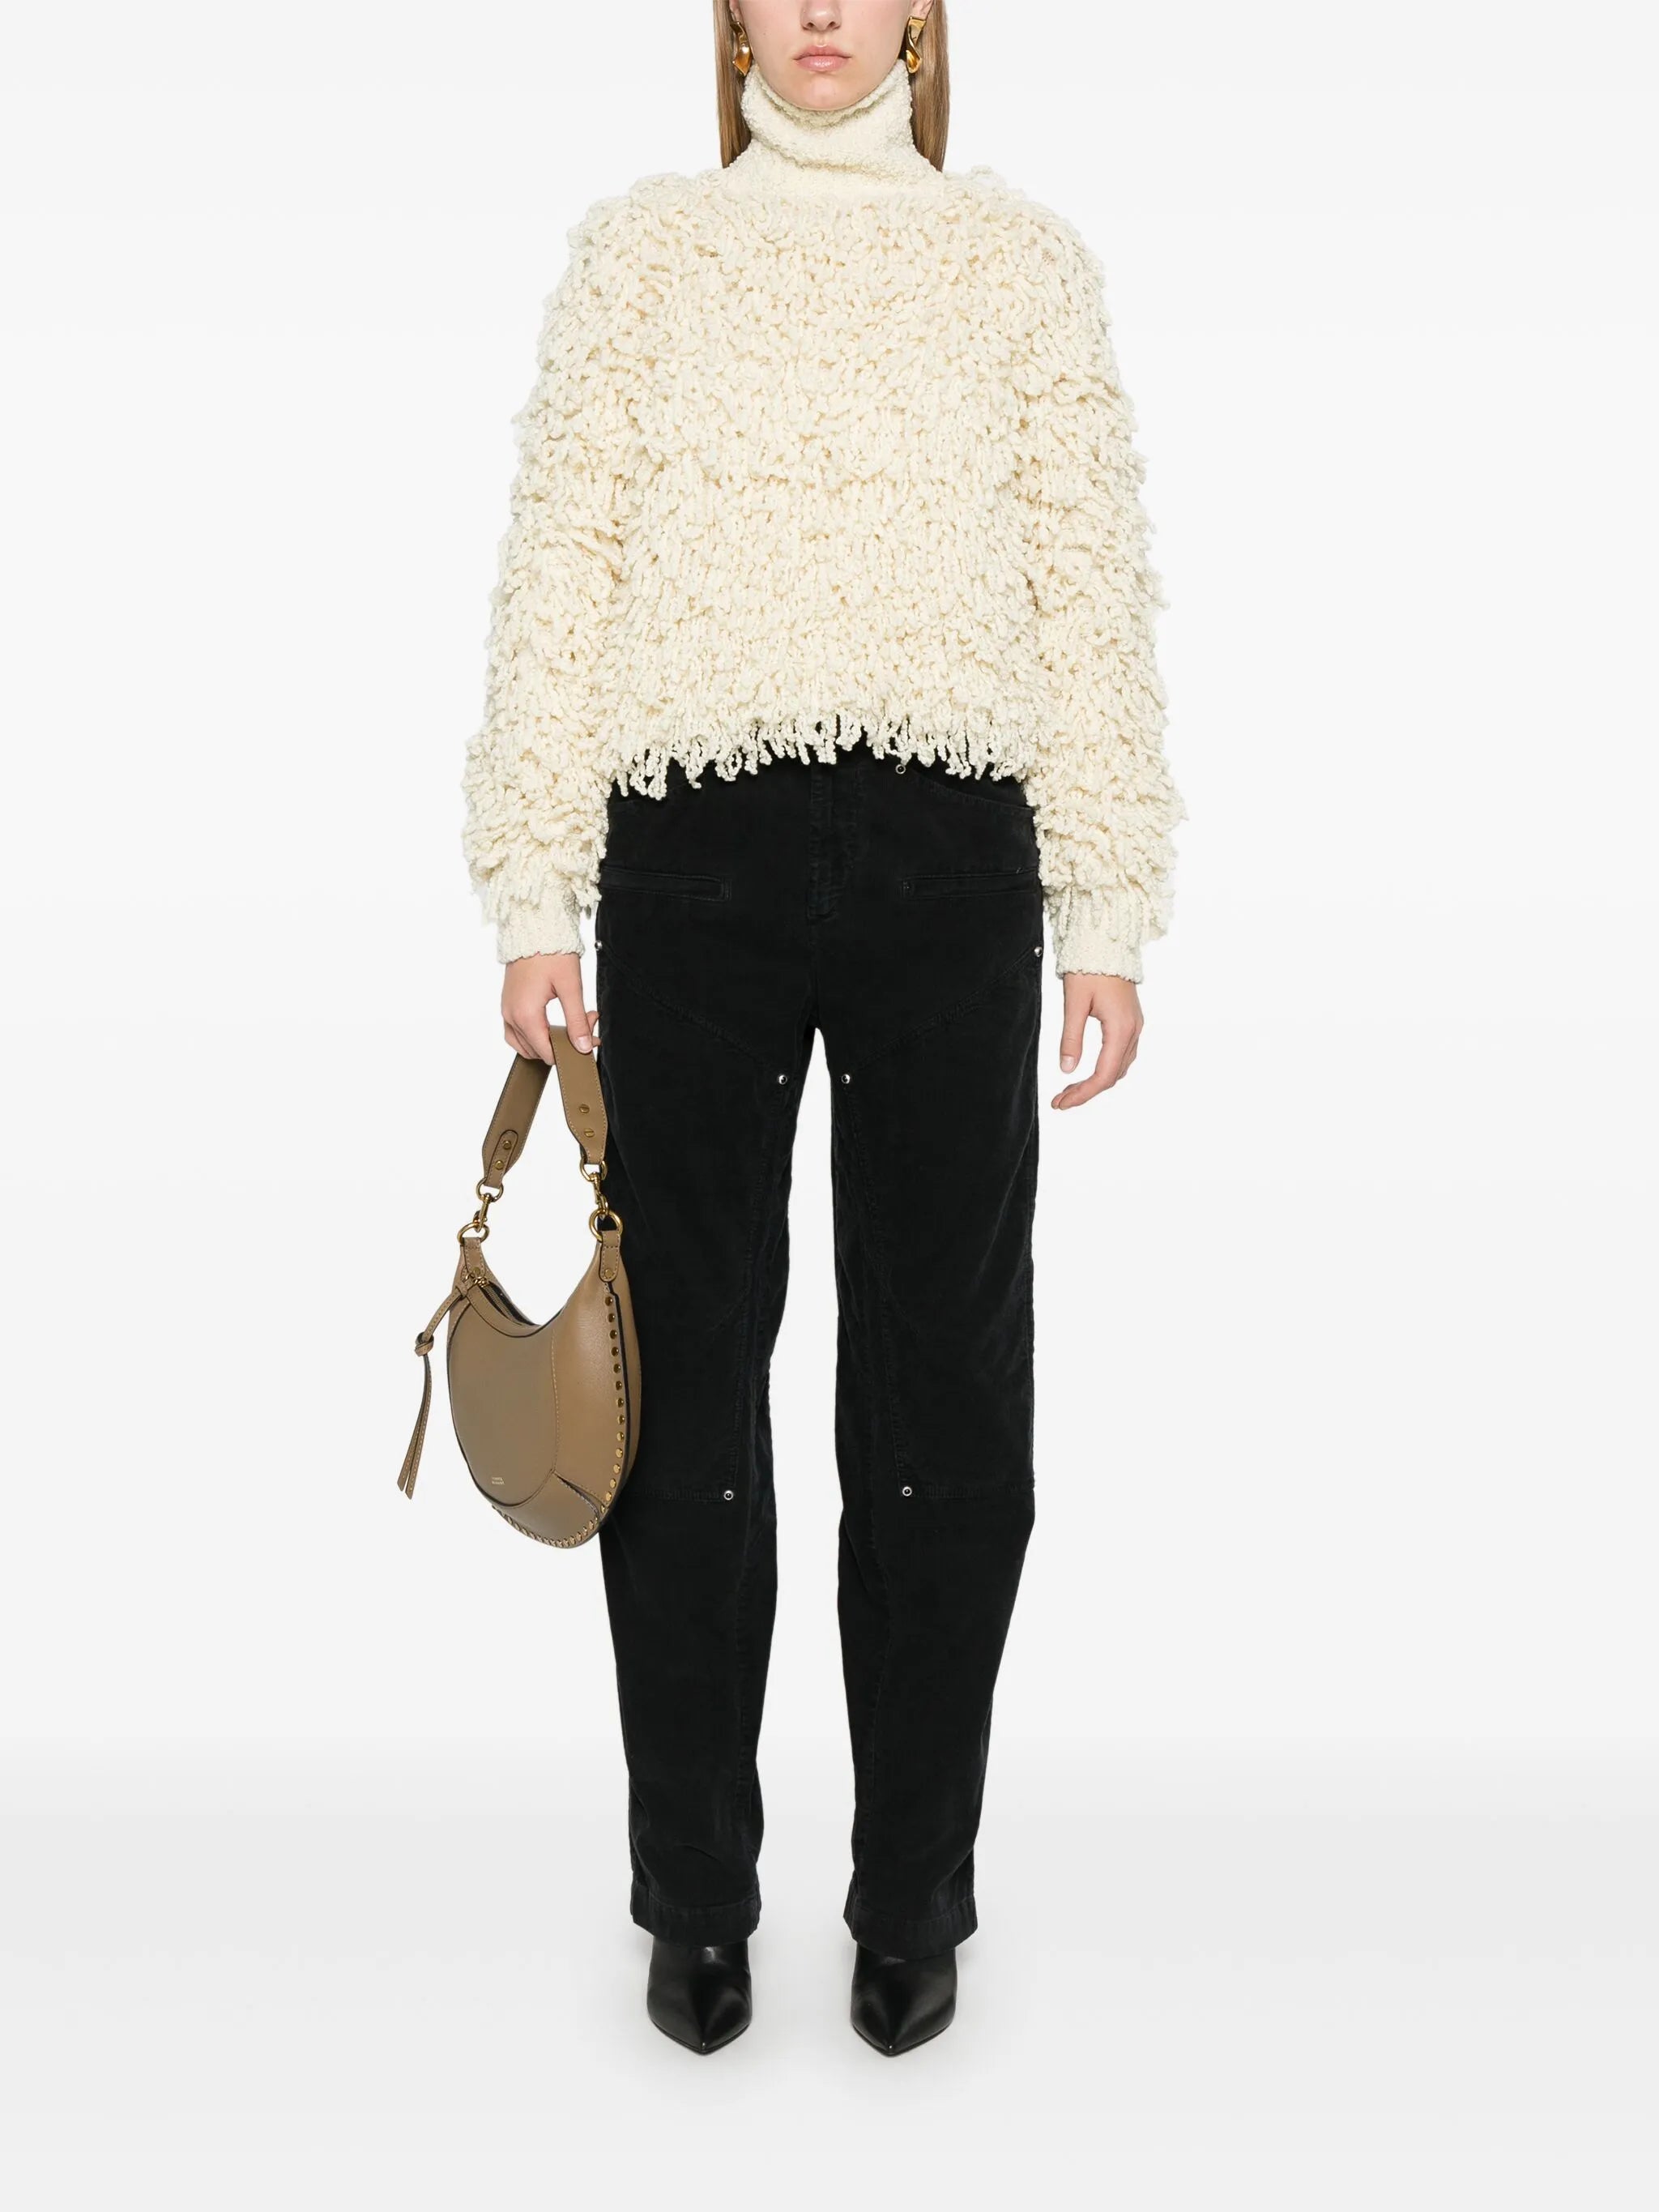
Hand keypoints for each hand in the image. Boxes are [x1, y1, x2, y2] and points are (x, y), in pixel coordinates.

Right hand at [502, 953, 596, 1063]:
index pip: (547, 1053)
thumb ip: (576, 1020)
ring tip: (572, 1021)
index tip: (591, 1037)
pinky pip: (516, 1032)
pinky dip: (534, 1035)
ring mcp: (506, 1010)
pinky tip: (551, 1024)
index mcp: (525, 1015)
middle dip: (564, 1042)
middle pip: (538, 1050)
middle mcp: (511, 1016)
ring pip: (525, 1045)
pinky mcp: (507, 1004)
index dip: (571, 1051)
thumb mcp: (570, 987)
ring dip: (549, 1040)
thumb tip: (583, 1046)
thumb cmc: (551, 952)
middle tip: (586, 1022)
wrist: (532, 929)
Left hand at [1052, 973, 1141, 1108]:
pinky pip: (1122, 1055)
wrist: (1108, 943)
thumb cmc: (1090, 968)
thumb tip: (1067, 1070)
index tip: (1061, 1103)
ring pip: (1119, 1067)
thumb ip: (1071, 1038)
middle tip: (1060, 1100)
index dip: (1082, 1094)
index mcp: (1120, 1029)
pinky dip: (1105, 1068)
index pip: (1103, 1076)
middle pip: (1112, 1076)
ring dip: (1096, 1082)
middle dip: (1086, 1091)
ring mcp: (1135, 1026)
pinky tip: (1088, 1071)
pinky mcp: (1131, 1021)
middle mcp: (1133, 1031)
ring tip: (1069, 1089)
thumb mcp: (1074, 1003)